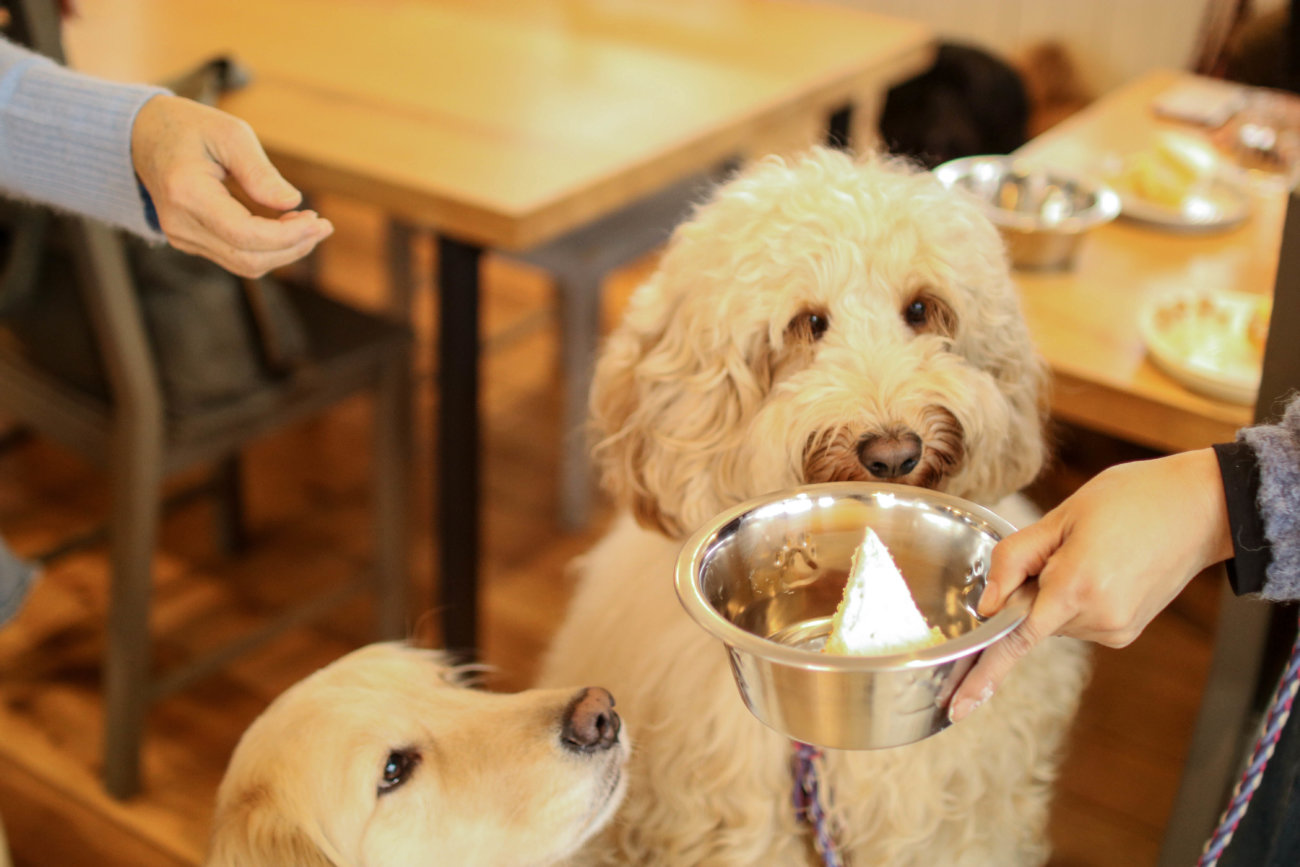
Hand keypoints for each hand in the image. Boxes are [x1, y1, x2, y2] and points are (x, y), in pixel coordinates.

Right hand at [131, 94, 332, 277]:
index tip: (318, 220)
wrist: (143, 136)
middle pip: (248, 258)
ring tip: (310, 224)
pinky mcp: (191, 241)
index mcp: (186, 194)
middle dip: (293, 246)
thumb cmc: (189, 128)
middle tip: (322, 224)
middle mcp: (180, 224)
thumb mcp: (230, 133)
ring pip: (245, 264)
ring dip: (284, 250)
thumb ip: (260, 172)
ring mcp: (182, 237)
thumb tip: (293, 203)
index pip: (245, 235)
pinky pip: (236, 256)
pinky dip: (267, 247)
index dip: (288, 236)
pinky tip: (287, 227)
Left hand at [949, 448, 1233, 721]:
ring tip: (1094, 553)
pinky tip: (1105, 569)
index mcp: (1075, 586)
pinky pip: (1078, 622)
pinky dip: (1076, 600)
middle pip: (1031, 617)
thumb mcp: (1063, 515)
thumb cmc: (1131, 499)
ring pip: (1054, 620)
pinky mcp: (1125, 633)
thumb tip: (986, 605)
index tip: (957, 708)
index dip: (983, 674)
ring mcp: (1115, 630)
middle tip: (1065, 545)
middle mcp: (1096, 618)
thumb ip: (1015, 559)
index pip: (1014, 640)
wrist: (1201, 508)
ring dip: (1056, 593)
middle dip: (1031, 588)